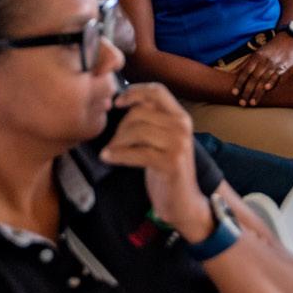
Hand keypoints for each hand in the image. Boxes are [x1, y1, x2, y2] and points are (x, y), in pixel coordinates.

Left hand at [100, 82, 213, 240]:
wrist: (184, 202)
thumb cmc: (166, 169)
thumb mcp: (161, 139)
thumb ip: (149, 120)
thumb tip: (119, 101)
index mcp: (180, 116)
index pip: (157, 90)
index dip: (134, 92)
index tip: (117, 102)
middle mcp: (182, 125)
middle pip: (140, 111)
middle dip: (120, 126)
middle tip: (113, 141)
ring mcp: (179, 144)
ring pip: (137, 130)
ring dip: (117, 142)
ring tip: (110, 151)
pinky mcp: (171, 162)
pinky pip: (137, 152)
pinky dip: (118, 154)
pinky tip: (108, 157)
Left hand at [230, 38, 292, 106]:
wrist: (289, 38)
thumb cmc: (271, 48)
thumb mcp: (257, 52)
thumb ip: (245, 63)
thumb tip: (232, 73)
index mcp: (256, 57)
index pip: (245, 72)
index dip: (239, 83)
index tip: (234, 93)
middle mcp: (264, 61)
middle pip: (253, 78)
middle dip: (247, 91)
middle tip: (241, 103)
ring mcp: (274, 64)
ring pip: (264, 80)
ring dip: (258, 92)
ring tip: (252, 103)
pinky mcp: (284, 67)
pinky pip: (277, 76)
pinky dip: (272, 82)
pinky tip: (267, 89)